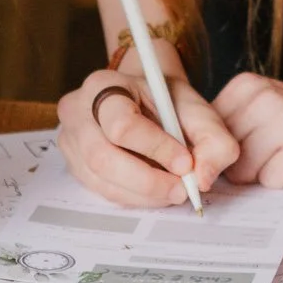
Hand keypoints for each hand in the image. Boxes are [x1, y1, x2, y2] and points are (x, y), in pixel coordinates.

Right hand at [56, 66, 238, 208]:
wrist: (144, 99)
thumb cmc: (165, 100)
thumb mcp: (195, 107)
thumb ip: (212, 138)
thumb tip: (204, 178)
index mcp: (102, 85)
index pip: (122, 124)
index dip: (155, 148)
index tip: (186, 163)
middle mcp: (77, 112)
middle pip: (103, 158)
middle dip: (149, 181)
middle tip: (182, 190)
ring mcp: (70, 140)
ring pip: (102, 181)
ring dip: (144, 194)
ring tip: (173, 190)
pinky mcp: (74, 165)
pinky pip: (101, 191)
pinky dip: (134, 197)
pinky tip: (155, 190)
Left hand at [213, 75, 282, 185]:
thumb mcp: (255, 107)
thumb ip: (224, 128)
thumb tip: (202, 168)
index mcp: (246, 85)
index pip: (208, 137)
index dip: (225, 149)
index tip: (249, 141)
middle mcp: (265, 96)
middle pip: (225, 156)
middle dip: (243, 162)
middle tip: (271, 147)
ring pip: (245, 171)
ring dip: (263, 172)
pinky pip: (271, 180)